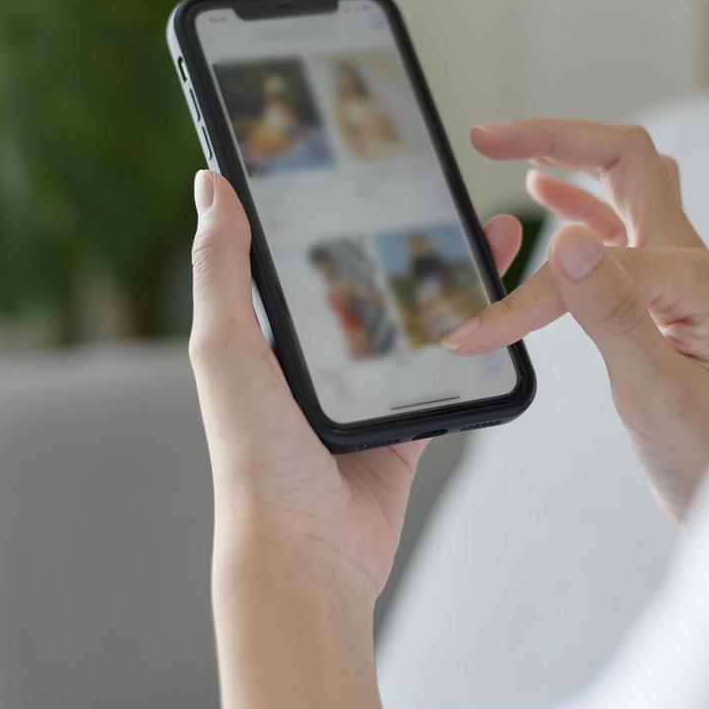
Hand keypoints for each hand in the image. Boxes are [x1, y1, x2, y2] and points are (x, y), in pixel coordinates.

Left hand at [188, 169, 524, 602]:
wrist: (307, 553)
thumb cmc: (255, 456)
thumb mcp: (228, 349)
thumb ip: (222, 269)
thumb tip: (210, 181)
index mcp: (266, 333)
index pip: (298, 248)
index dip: (328, 202)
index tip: (363, 155)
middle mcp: (313, 358)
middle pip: (367, 277)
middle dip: (406, 231)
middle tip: (444, 185)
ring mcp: (362, 391)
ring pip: (413, 318)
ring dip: (449, 277)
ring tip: (489, 231)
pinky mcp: (404, 424)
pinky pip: (444, 371)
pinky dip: (471, 341)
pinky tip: (498, 304)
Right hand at [441, 119, 708, 520]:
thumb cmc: (707, 452)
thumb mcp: (654, 391)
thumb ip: (612, 314)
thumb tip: (564, 238)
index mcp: (693, 279)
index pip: (592, 257)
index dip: (527, 292)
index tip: (476, 331)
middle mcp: (688, 262)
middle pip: (626, 160)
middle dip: (556, 137)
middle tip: (487, 136)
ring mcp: (675, 274)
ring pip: (623, 183)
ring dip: (568, 156)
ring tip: (506, 148)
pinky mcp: (659, 293)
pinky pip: (616, 224)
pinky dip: (575, 199)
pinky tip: (543, 193)